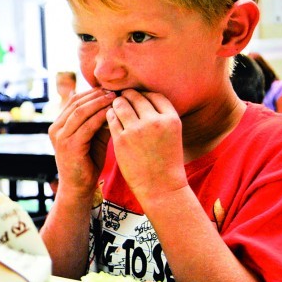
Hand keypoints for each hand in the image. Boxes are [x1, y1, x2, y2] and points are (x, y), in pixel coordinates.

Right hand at [48, 89, 115, 199]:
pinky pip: (87, 126)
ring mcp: (60, 137)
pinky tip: (113, 113)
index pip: (74, 101)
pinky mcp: (68, 146)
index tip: (111, 88)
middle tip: (115, 90)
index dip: (92, 92)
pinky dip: (100, 117)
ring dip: (99, 103)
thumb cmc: (88, 162)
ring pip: (81, 112)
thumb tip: (112, 100)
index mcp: (58, 124)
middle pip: (77, 103)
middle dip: (97, 95)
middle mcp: (55, 128)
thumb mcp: (92, 137)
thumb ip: (97, 120)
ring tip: (115, 97)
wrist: (79, 188)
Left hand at [106, 90, 186, 204]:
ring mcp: (136, 130)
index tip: (138, 96)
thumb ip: (160, 117)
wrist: (161, 187)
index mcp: (171, 119)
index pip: (154, 95)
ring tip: (115, 105)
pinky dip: (109, 115)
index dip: (144, 94)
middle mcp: (154, 122)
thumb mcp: (172, 134)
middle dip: (127, 95)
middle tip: (121, 97)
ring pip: (121, 105)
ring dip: (116, 103)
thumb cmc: (166, 161)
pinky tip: (110, 118)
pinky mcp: (121, 140)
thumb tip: (143, 99)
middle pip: (136, 97)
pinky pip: (111, 119)